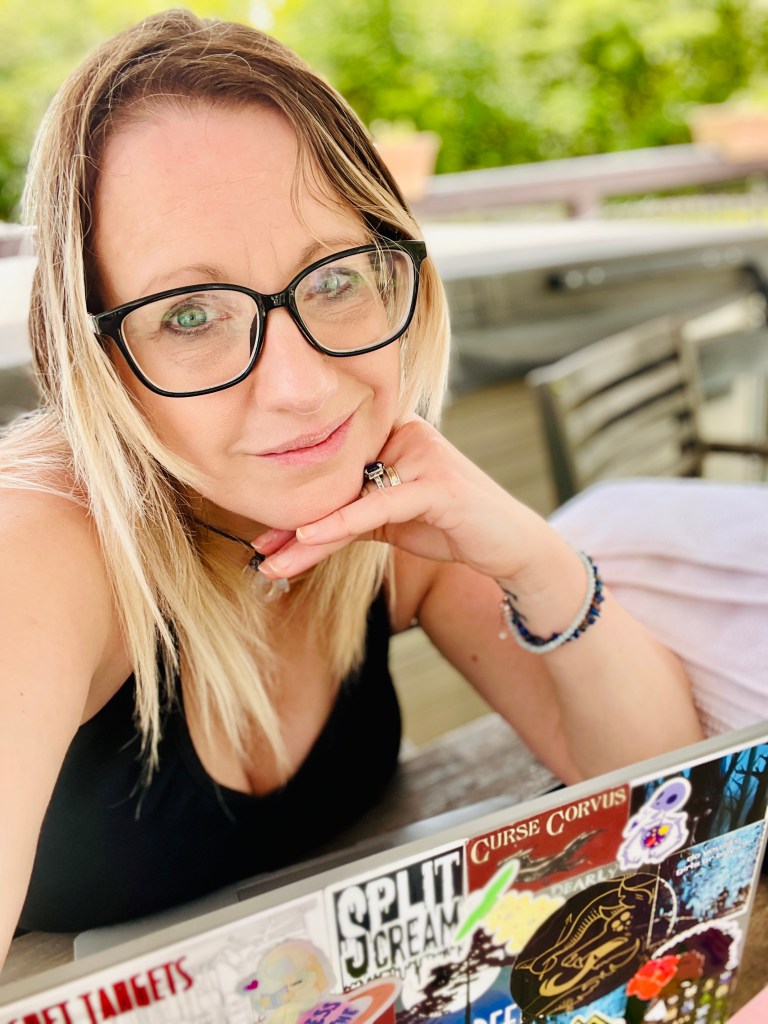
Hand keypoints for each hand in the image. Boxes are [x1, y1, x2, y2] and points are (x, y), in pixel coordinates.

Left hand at [254, 417, 549, 582]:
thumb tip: (295, 532)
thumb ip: (352, 516)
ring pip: (350, 493)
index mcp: (393, 433)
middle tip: (257, 551)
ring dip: (307, 533)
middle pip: (336, 480)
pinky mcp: (439, 482)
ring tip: (270, 561)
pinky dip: (341, 523)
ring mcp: (424, 453)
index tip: (262, 536)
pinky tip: (307, 540)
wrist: (511, 547)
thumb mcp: (392, 521)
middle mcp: (406, 433)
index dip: (294, 502)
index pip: (332, 470)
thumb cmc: (453, 528)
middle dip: (293, 519)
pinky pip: (378, 503)